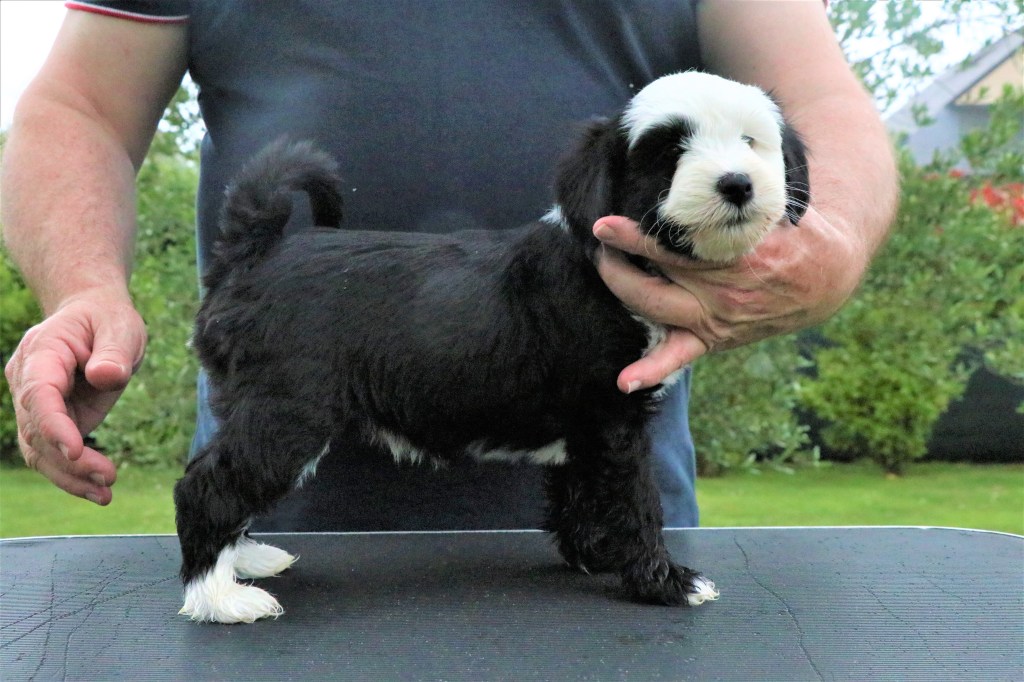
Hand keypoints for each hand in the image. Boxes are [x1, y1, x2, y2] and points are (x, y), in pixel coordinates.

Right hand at [5, 287, 145, 503]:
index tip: (77, 449)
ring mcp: (35, 404)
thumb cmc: (106, 319)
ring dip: (69, 476)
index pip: (39, 394)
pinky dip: (72, 473)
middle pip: (37, 429)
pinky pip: (52, 452)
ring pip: (39, 449)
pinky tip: (98, 491)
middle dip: (70, 459)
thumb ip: (114, 352)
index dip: (53, 425)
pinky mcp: (50, 420)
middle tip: (108, 478)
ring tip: (105, 495)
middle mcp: (28, 381)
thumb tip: (105, 376)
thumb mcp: (120, 327)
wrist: (93, 317)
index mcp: (41, 353)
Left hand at [594, 211, 865, 392]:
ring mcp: (717, 321)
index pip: (674, 249)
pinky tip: (626, 381)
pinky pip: (680, 358)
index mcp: (743, 260)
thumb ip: (735, 197)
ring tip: (606, 265)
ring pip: (655, 309)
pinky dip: (652, 371)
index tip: (604, 225)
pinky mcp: (714, 339)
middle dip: (619, 261)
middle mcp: (726, 295)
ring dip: (623, 289)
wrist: (825, 275)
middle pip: (656, 279)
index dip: (634, 238)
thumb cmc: (793, 229)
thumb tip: (700, 173)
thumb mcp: (772, 204)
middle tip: (602, 241)